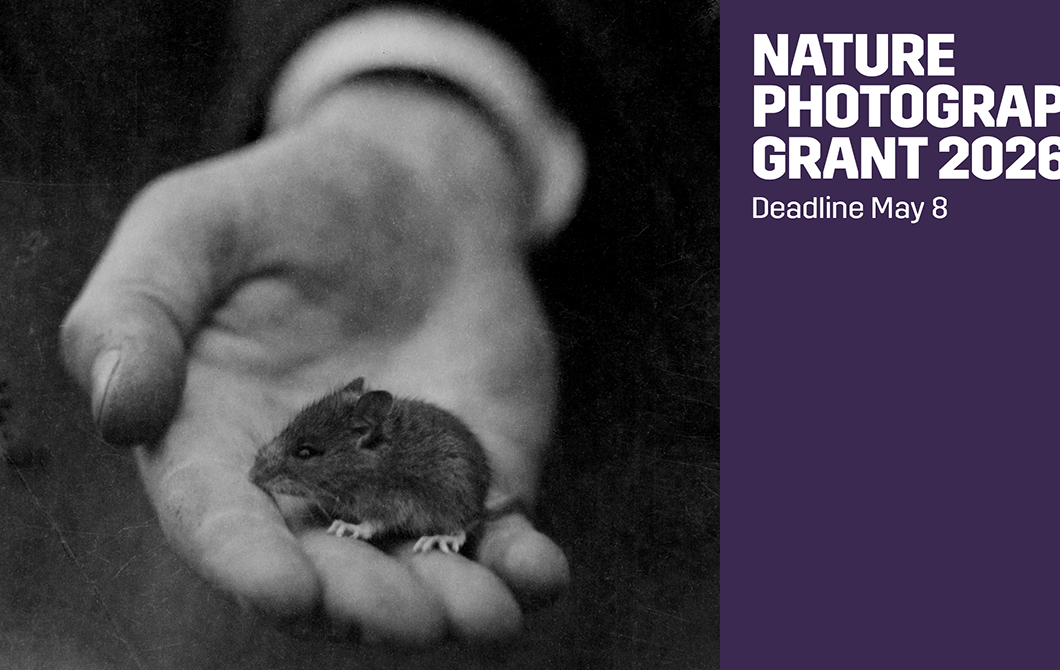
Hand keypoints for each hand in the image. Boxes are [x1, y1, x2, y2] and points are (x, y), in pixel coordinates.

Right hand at [60, 79, 568, 644]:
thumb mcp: (192, 227)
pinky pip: (500, 536)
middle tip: (405, 610)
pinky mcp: (477, 475)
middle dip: (363, 601)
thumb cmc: (284, 203)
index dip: (245, 560)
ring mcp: (398, 489)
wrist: (414, 186)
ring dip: (449, 603)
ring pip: (416, 571)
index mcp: (212, 445)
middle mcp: (304, 490)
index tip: (283, 586)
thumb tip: (117, 411)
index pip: (218, 520)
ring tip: (483, 614)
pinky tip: (540, 573)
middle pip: (326, 569)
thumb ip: (137, 310)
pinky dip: (521, 565)